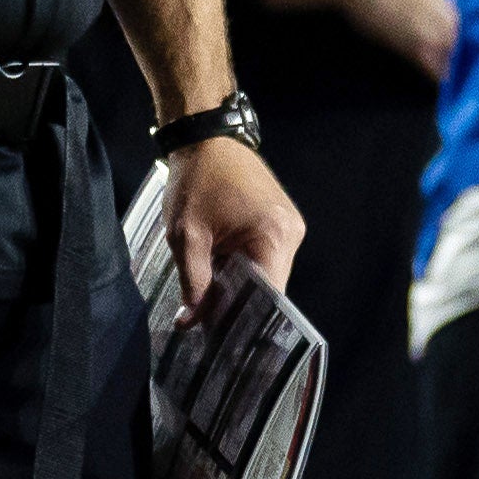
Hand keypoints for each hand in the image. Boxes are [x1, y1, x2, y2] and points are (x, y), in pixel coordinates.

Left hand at [160, 131, 302, 314]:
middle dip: (238, 306)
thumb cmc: (196, 179)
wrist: (206, 136)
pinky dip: (244, 269)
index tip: (221, 341)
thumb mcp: (186, 235)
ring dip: (240, 287)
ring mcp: (290, 226)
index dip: (244, 320)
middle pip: (269, 288)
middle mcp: (292, 233)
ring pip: (266, 274)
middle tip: (208, 328)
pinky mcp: (281, 221)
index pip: (269, 296)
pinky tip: (221, 277)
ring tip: (211, 303)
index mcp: (275, 235)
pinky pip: (265, 257)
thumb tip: (191, 323)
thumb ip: (193, 282)